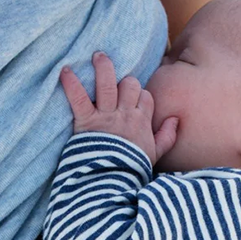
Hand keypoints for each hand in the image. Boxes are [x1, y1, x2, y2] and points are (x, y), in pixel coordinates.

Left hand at [60, 52, 176, 165]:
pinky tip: (64, 71)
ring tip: (97, 56)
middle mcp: (125, 115)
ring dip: (102, 67)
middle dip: (125, 81)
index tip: (134, 100)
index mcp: (142, 122)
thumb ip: (166, 136)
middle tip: (117, 78)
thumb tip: (176, 120)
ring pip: (107, 84)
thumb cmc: (132, 169)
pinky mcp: (86, 122)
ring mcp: (106, 116)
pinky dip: (70, 84)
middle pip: (130, 85)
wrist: (113, 183)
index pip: (145, 97)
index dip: (140, 95)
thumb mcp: (154, 155)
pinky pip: (78, 97)